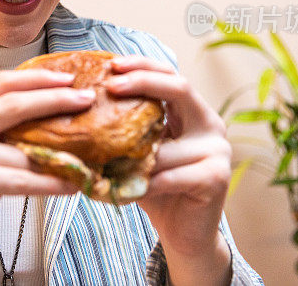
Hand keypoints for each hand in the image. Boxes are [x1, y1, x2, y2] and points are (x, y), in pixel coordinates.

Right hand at [0, 69, 92, 272]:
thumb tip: (50, 108)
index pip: (1, 83)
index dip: (37, 78)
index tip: (68, 78)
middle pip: (14, 104)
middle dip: (55, 99)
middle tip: (87, 99)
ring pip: (23, 148)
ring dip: (61, 151)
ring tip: (88, 152)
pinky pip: (23, 178)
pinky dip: (51, 182)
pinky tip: (72, 183)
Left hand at [104, 55, 231, 283]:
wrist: (183, 233)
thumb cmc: (155, 186)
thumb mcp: (138, 150)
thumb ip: (125, 127)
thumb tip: (79, 101)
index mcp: (193, 111)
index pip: (170, 74)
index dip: (142, 65)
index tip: (112, 65)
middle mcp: (210, 124)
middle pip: (179, 88)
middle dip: (142, 81)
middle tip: (110, 85)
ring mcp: (218, 150)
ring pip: (167, 141)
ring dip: (132, 151)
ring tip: (101, 154)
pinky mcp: (217, 177)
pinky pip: (171, 175)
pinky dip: (145, 181)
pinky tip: (123, 187)